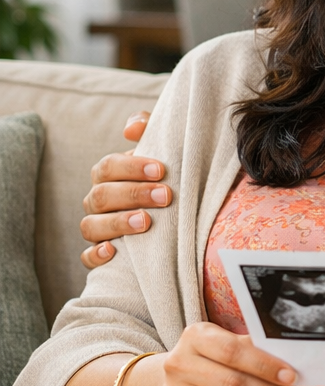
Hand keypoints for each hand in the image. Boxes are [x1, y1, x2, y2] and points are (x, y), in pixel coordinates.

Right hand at [80, 111, 172, 268]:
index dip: (132, 167)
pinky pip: (87, 257)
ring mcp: (97, 228)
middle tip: (165, 196)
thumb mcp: (162, 149)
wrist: (176, 209)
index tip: (161, 169)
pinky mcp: (100, 253)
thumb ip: (148, 129)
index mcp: (108, 175)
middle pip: (100, 196)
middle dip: (133, 194)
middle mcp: (98, 200)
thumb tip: (133, 128)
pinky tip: (113, 252)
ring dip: (117, 223)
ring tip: (146, 222)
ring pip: (91, 226)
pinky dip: (96, 255)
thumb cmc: (165, 175)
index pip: (108, 167)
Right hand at [123, 323, 304, 385]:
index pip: (233, 352)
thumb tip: (290, 362)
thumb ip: (253, 348)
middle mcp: (179, 365)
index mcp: (195, 337)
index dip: (265, 366)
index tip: (290, 376)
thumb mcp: (227, 340)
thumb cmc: (212, 355)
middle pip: (232, 385)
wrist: (174, 377)